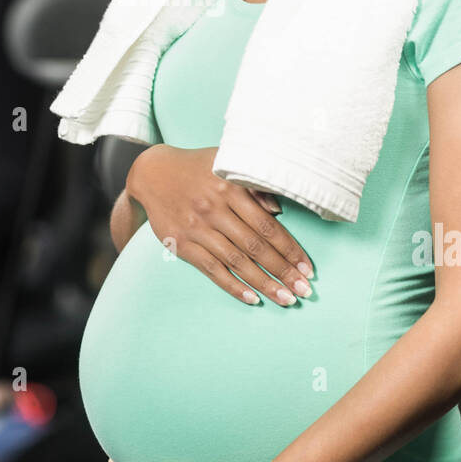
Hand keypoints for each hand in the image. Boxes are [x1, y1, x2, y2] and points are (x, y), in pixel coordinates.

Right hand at [126, 144, 313, 306]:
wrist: (152, 173)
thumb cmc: (198, 167)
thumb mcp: (227, 162)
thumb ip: (254, 183)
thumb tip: (280, 210)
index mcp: (229, 187)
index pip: (267, 225)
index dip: (289, 249)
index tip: (307, 267)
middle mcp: (213, 209)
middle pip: (255, 246)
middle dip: (283, 271)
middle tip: (305, 290)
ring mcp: (196, 228)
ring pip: (236, 261)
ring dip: (264, 283)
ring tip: (286, 299)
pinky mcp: (181, 244)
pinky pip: (211, 269)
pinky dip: (233, 286)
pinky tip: (252, 299)